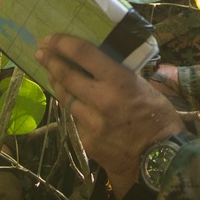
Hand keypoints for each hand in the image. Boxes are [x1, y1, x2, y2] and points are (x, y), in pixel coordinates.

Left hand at [37, 34, 184, 196]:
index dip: (64, 43)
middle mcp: (101, 100)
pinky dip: (72, 108)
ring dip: (57, 84)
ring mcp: (91, 122)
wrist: (159, 161)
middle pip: (67, 76)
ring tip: (51, 73)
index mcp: (119, 82)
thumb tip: (101, 64)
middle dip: (51, 61)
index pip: (84, 55)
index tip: (51, 38)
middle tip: (41, 52)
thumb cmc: (159, 119)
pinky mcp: (86, 140)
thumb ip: (120, 76)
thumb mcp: (144, 88)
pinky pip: (74, 119)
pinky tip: (72, 103)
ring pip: (65, 98)